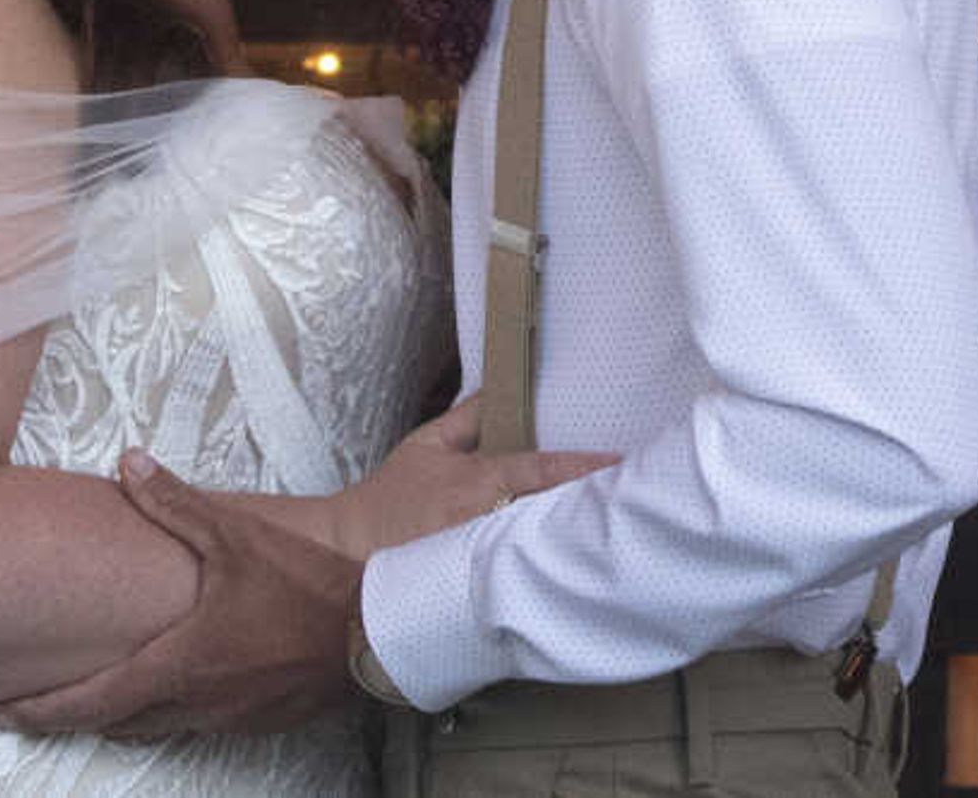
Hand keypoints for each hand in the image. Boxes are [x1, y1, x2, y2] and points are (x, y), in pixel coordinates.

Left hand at [0, 451, 359, 740]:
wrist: (374, 631)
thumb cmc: (302, 587)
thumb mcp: (234, 536)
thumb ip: (174, 502)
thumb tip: (125, 462)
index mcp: (176, 664)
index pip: (91, 702)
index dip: (42, 710)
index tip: (6, 711)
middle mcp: (192, 704)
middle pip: (114, 723)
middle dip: (69, 716)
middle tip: (32, 706)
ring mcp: (226, 719)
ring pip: (154, 728)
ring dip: (119, 716)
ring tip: (92, 698)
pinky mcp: (257, 721)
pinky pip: (195, 725)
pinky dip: (166, 714)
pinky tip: (170, 690)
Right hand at [327, 393, 617, 559]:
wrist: (349, 554)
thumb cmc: (388, 499)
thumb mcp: (425, 446)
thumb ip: (467, 419)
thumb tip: (498, 390)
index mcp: (479, 480)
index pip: (540, 469)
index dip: (582, 466)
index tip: (617, 462)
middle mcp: (486, 519)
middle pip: (549, 513)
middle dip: (585, 509)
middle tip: (628, 504)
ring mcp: (482, 558)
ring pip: (536, 548)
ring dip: (565, 541)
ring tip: (608, 538)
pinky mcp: (474, 589)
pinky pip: (514, 579)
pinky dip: (537, 573)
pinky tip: (563, 575)